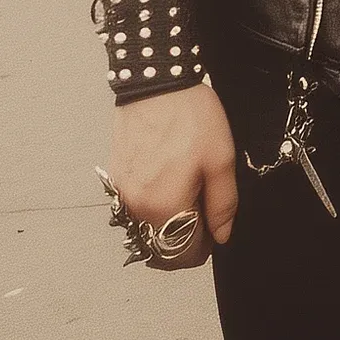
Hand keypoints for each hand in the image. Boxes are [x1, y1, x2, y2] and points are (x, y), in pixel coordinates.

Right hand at [109, 83, 237, 267]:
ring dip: (168, 223)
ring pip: (147, 228)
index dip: (205, 247)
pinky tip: (171, 181)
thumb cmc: (190, 117)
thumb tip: (222, 235)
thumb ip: (223, 203)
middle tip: (206, 212)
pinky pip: (136, 207)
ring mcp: (122, 194)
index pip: (182, 255)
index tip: (216, 230)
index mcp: (164, 207)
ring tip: (190, 193)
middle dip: (185, 238)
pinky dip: (154, 205)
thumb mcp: (221, 160)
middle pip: (160, 246)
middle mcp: (136, 208)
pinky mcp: (116, 178)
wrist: (157, 84)